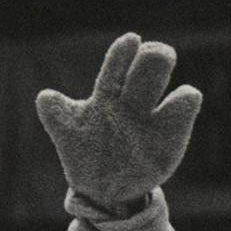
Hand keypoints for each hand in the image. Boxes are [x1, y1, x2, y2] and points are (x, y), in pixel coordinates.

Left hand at [36, 33, 201, 205]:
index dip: (122, 54)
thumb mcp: (68, 136)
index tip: (132, 40)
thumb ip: (57, 116)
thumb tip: (44, 97)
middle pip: (146, 66)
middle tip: (156, 54)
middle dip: (153, 56)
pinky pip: (186, 105)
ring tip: (166, 79)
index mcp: (107, 95)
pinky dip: (185, 99)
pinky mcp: (174, 132)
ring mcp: (153, 115)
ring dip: (166, 78)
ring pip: (164, 83)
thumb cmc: (87, 154)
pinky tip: (183, 100)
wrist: (106, 190)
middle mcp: (132, 99)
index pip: (115, 68)